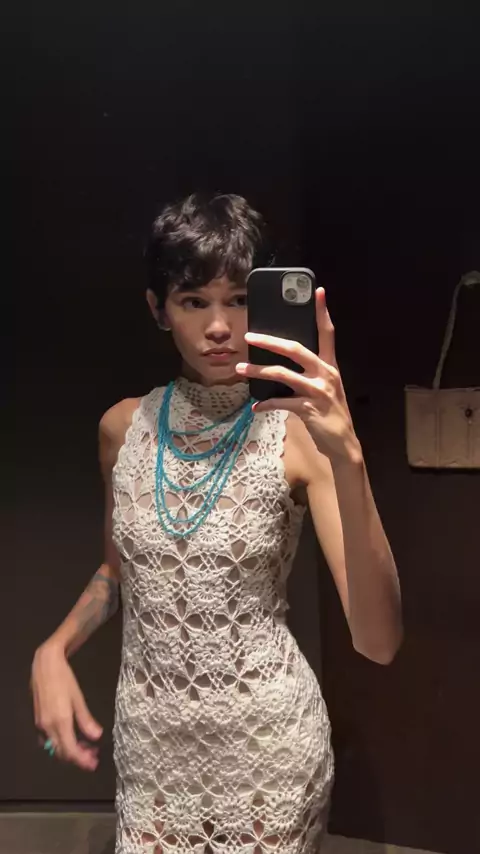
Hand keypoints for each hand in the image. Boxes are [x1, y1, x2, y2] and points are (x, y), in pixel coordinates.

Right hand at [31, 641, 101, 770]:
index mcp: (60, 722)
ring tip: (85, 746)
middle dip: (78, 757)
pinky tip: (70, 737)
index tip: (94, 763)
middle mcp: (47, 727)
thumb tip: (97, 736)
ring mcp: (40, 725)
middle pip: (62, 753)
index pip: (70, 751)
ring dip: (69, 751)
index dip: (82, 760)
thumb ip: (86, 720)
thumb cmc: (64, 679)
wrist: (45, 665)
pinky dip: (59, 744)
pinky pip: (47, 740)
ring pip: (54, 748)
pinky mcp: (37, 721)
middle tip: (93, 754)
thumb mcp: (78, 698)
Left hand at [237, 288, 361, 464]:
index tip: (318, 291)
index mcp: (330, 366)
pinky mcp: (308, 409)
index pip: (328, 333)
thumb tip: (282, 361)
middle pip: (296, 349)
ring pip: (282, 374)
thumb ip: (310, 373)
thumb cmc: (329, 414)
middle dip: (270, 341)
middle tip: (250, 337)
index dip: (323, 312)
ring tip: (240, 370)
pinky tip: (255, 407)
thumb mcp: (324, 388)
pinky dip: (265, 404)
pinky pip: (280, 402)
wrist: (343, 444)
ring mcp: (317, 392)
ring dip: (258, 371)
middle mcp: (326, 374)